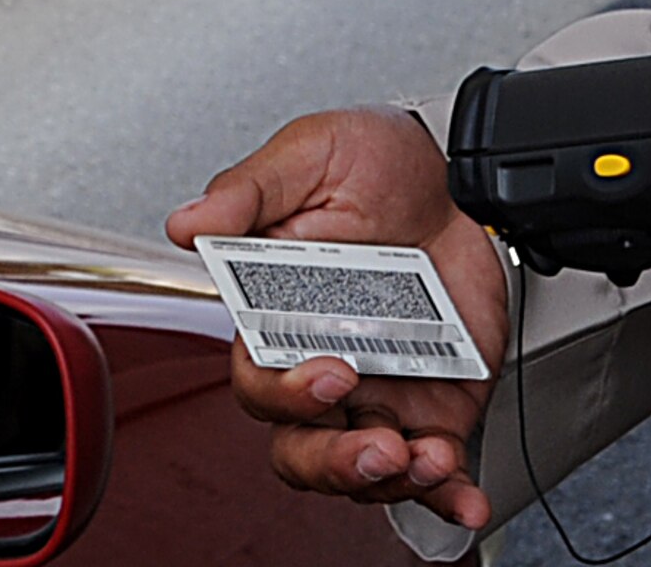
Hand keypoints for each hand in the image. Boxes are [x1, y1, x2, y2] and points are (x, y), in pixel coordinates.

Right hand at [166, 107, 507, 533]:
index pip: (259, 382)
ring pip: (362, 469)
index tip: (328, 371)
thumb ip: (250, 191)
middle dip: (335, 461)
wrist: (461, 166)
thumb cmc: (378, 160)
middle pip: (302, 447)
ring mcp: (381, 389)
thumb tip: (188, 221)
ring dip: (390, 481)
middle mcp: (326, 363)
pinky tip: (463, 496)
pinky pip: (435, 467)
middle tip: (377, 442)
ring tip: (426, 459)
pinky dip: (448, 493)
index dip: (285, 393)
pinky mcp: (436, 401)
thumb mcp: (312, 154)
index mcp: (282, 315)